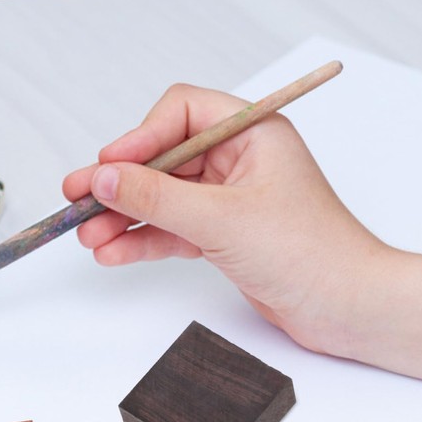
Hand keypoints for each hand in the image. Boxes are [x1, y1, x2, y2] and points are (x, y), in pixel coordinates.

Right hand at [63, 84, 381, 354]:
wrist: (346, 307)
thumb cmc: (310, 253)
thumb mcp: (222, 219)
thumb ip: (158, 198)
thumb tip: (104, 178)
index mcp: (251, 133)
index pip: (180, 114)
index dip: (138, 139)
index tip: (106, 168)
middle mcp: (239, 160)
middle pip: (164, 159)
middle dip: (120, 184)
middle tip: (76, 199)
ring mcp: (230, 200)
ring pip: (164, 199)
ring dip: (124, 216)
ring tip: (87, 235)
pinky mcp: (224, 236)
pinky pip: (173, 230)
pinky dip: (144, 240)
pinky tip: (113, 252)